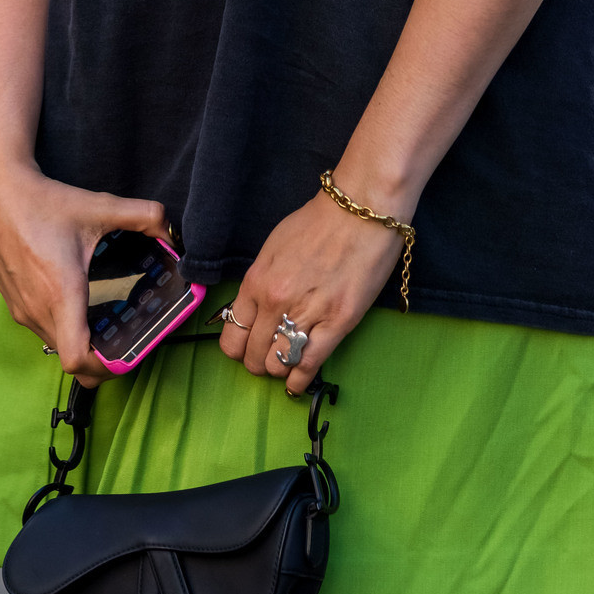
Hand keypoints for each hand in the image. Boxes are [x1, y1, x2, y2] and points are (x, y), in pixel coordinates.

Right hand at [0, 152, 164, 380]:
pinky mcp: (13, 303)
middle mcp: (37, 309)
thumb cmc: (42, 202)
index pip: (76, 359)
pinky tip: (77, 301)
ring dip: (79, 342)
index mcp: (61, 293)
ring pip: (55, 346)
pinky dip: (62, 328)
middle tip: (126, 336)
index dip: (104, 366)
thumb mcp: (100, 205)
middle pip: (71, 362)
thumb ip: (144, 216)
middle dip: (101, 358)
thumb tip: (170, 232)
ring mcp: (21, 309)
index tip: (125, 350)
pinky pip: (42, 330)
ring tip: (104, 318)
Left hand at [218, 189, 401, 395]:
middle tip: (269, 357)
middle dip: (258, 362)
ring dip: (280, 370)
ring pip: (278, 365)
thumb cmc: (318, 222)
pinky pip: (309, 365)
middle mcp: (276, 302)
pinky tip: (298, 382)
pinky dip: (300, 380)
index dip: (238, 348)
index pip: (232, 336)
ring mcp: (307, 314)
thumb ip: (260, 282)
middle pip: (253, 356)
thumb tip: (253, 310)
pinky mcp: (338, 323)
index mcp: (256, 282)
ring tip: (287, 364)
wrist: (361, 211)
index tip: (247, 348)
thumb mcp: (274, 248)